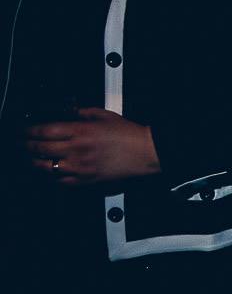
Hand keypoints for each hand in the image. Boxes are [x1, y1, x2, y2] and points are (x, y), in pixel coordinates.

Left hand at [25, 107, 159, 185]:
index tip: (24, 131)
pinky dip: (53, 177)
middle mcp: (77, 150)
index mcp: (80, 132)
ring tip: (33, 158)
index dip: (29, 131)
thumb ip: (84, 112)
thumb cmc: (130, 135)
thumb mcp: (105, 115)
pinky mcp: (87, 180)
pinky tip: (52, 172)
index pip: (44, 131)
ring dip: (36, 162)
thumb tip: (71, 112)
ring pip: (46, 167)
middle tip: (23, 143)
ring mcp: (80, 167)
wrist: (146, 152)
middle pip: (40, 149)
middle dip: (27, 146)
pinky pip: (61, 182)